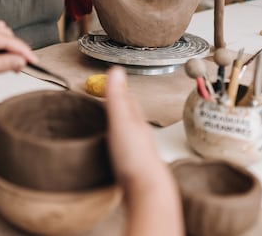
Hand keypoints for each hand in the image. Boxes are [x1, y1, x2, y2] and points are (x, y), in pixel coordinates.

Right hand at [105, 66, 181, 234]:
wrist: (148, 191)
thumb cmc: (134, 157)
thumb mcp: (121, 123)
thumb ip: (116, 98)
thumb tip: (116, 70)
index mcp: (136, 122)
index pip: (130, 101)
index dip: (122, 89)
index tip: (116, 79)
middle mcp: (140, 136)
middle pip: (132, 116)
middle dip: (124, 105)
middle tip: (115, 96)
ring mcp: (138, 153)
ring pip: (130, 134)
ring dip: (123, 126)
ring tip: (113, 121)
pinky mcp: (134, 171)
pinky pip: (126, 153)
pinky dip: (120, 146)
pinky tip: (115, 152)